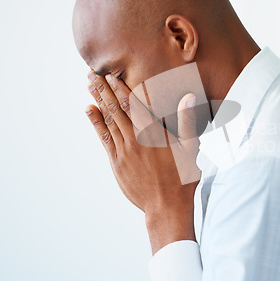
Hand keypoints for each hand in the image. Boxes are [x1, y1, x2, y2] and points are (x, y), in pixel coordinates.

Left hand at [85, 71, 200, 253]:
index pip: (133, 105)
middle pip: (116, 109)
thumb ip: (187, 120)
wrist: (166, 207)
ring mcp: (124, 152)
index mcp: (153, 134)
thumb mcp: (190, 147)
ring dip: (98, 101)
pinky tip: (89, 110)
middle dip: (104, 89)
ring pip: (108, 120)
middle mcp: (135, 140)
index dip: (121, 88)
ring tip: (89, 85)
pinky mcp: (117, 163)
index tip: (111, 74)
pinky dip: (96, 123)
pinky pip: (104, 138)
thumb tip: (189, 97)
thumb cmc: (183, 177)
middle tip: (92, 73)